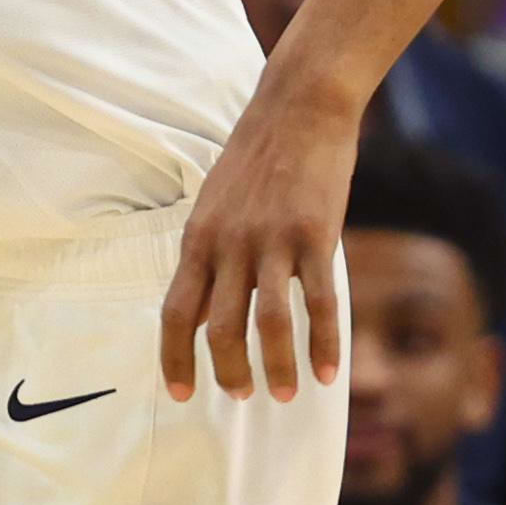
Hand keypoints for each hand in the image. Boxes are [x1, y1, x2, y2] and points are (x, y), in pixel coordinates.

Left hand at [159, 73, 363, 401]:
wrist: (297, 107)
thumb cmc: (257, 157)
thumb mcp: (215, 204)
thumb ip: (212, 253)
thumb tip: (212, 306)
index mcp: (198, 238)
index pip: (174, 313)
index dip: (175, 358)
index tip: (181, 394)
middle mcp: (228, 244)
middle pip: (219, 328)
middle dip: (229, 373)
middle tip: (242, 398)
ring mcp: (272, 241)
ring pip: (268, 323)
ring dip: (276, 367)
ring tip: (287, 395)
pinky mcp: (316, 235)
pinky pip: (318, 303)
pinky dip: (324, 343)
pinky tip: (330, 372)